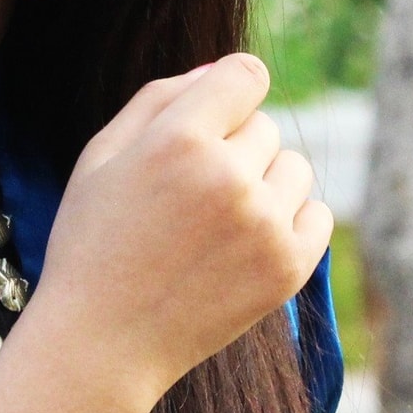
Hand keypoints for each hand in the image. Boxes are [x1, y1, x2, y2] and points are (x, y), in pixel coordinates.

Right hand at [22, 53, 331, 412]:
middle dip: (233, 148)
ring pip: (294, 168)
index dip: (229, 92)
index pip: (245, 74)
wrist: (101, 343)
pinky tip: (245, 245)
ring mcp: (264, 224)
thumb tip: (223, 69)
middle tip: (189, 195)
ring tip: (216, 224)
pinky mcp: (288, 268)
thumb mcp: (102, 156)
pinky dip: (289, 223)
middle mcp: (229, 176)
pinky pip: (317, 215)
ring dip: (264, 184)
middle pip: (265, 126)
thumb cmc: (94, 242)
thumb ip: (160, 98)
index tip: (212, 120)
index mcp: (178, 138)